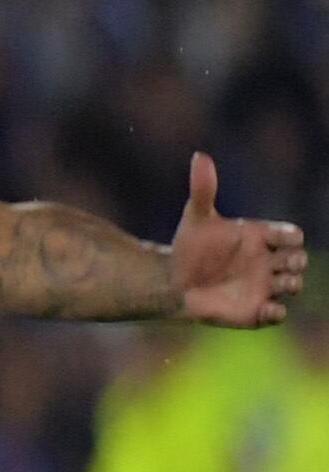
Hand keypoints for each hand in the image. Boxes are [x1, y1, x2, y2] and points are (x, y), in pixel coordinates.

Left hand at [174, 155, 308, 327]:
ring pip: (293, 285)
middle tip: (285, 262)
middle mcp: (269, 262)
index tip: (277, 238)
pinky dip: (276, 313)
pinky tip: (268, 309)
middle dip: (296, 261)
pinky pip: (276, 315)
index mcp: (262, 237)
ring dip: (291, 284)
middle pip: (298, 260)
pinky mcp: (255, 311)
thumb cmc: (190, 247)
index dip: (290, 236)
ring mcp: (264, 286)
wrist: (172, 281)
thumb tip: (199, 156)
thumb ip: (204, 189)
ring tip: (279, 283)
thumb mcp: (196, 217)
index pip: (291, 235)